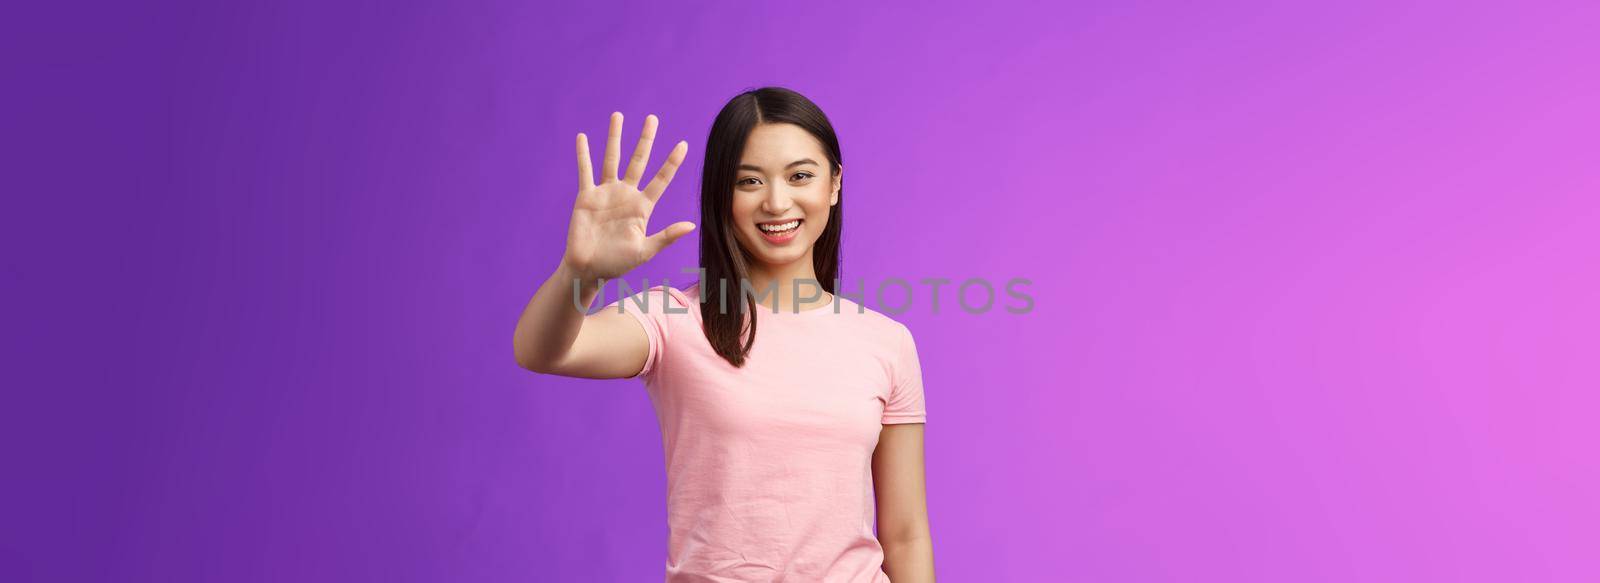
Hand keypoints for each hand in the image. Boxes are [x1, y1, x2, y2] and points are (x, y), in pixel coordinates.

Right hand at [562, 112, 694, 281]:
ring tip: (618, 115)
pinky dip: (583, 154)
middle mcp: (626, 195)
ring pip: (612, 159)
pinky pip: (585, 171)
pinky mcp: (586, 196)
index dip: (671, 162)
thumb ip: (666, 236)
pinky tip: (583, 137)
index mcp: (642, 207)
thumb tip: (691, 225)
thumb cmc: (617, 264)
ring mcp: (606, 193)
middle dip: (645, 139)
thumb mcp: (645, 251)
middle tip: (652, 118)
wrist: (588, 269)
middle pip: (638, 160)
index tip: (683, 144)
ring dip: (615, 137)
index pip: (661, 179)